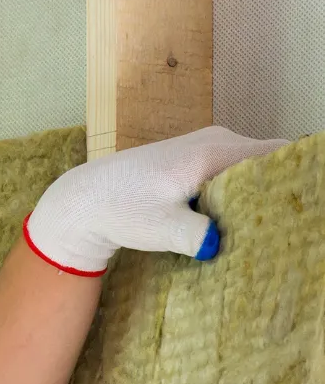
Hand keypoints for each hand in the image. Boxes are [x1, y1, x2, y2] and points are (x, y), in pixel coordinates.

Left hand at [25, 126, 289, 274]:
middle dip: (275, 188)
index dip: (292, 176)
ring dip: (255, 193)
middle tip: (283, 223)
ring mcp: (204, 147)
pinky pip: (229, 172)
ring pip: (247, 168)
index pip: (276, 154)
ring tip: (261, 224)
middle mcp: (216, 140)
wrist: (85, 200)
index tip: (298, 204)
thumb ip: (199, 235)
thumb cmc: (121, 210)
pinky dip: (235, 192)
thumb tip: (224, 243)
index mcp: (215, 151)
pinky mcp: (192, 160)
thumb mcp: (163, 229)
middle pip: (266, 160)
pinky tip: (233, 219)